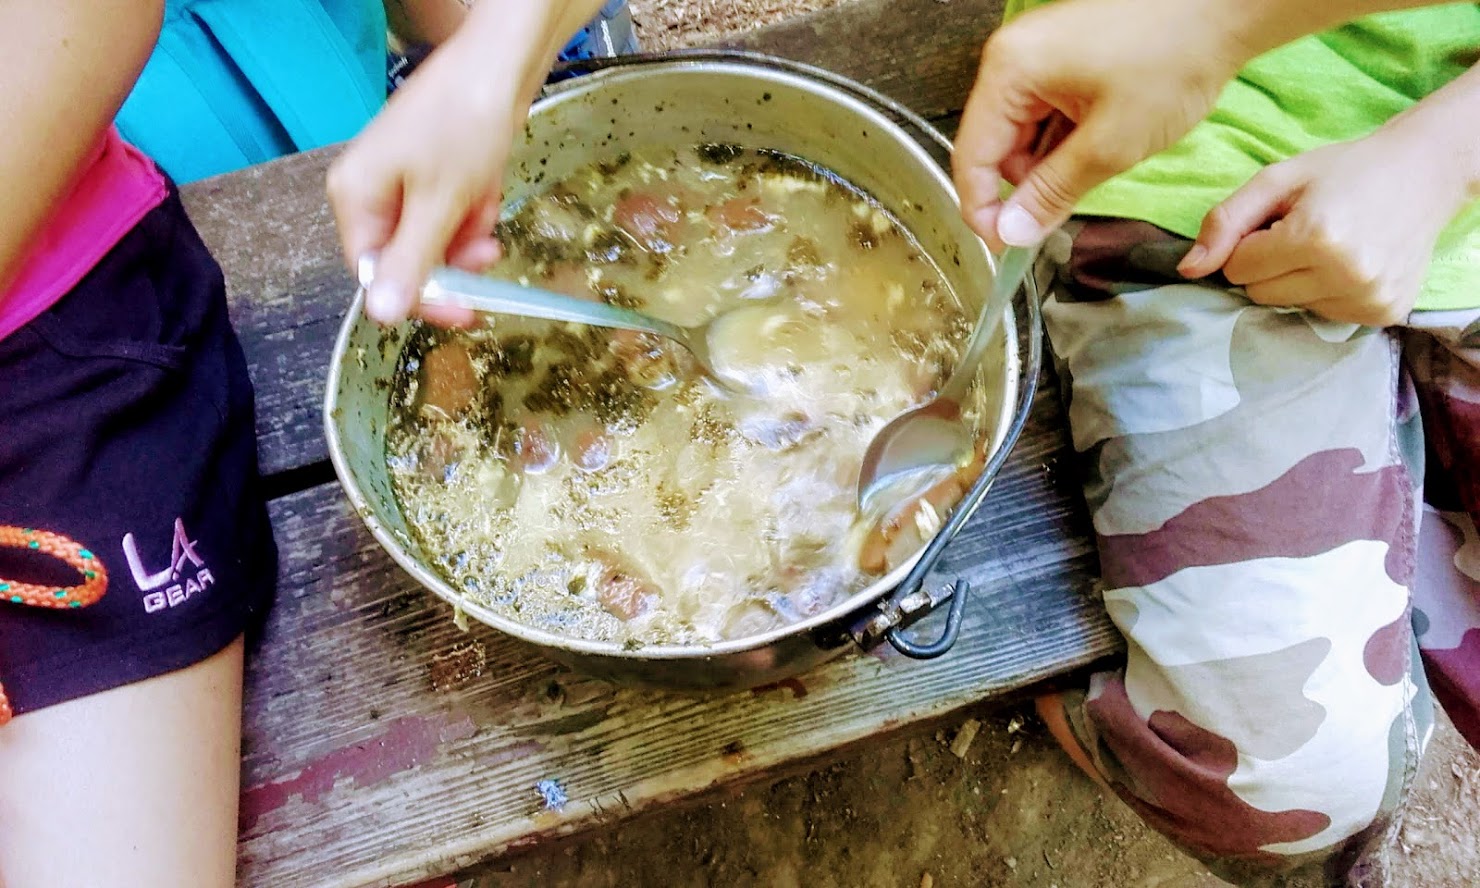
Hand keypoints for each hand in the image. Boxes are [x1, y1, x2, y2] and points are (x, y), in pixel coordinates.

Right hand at [327, 1, 603, 325]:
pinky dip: (472, 208)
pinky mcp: (431, 170)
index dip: (420, 298)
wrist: (499, 63)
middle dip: (451, 257)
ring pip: (434, 237)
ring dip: (467, 233)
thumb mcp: (439, 203)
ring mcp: (401, 179)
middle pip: (406, 258)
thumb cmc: (463, 124)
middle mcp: (370, 191)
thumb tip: (379, 316)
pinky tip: (486, 189)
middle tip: (487, 256)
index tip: (464, 311)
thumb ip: (410, 262)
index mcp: (354, 197)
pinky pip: (450, 211)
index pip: (374, 273)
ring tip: (486, 206)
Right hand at [953, 0, 1247, 251]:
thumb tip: (1012, 233)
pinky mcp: (1064, 58)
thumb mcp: (1110, 144)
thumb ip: (1052, 193)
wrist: (1226, 7)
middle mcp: (1013, 58)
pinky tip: (1104, 142)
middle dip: (1027, 184)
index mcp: (1010, 71)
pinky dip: (1069, 140)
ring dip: (1053, 163)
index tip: (1007, 247)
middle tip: (1066, 209)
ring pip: (1024, 135)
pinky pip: (1047, 114)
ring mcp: (1038, 55)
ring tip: (1102, 161)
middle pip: (996, 146)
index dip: (984, 210)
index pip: (972, 157)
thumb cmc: (1174, 57)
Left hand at [1178, 125, 1470, 326]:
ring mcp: (1369, 298)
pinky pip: (1325, 316)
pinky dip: (1327, 293)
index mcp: (1314, 237)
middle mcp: (1346, 274)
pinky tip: (1350, 263)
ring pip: (1291, 307)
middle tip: (1303, 231)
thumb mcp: (1278, 180)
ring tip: (1331, 244)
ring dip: (1298, 280)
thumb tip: (1187, 270)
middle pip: (1260, 294)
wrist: (1423, 173)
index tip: (1277, 223)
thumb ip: (1225, 222)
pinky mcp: (1384, 313)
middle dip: (1270, 265)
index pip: (1238, 269)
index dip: (1249, 244)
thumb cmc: (1343, 171)